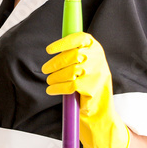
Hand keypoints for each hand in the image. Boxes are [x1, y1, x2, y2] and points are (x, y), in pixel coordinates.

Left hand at [42, 31, 130, 147]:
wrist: (101, 109)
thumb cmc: (90, 84)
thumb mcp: (87, 64)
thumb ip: (75, 53)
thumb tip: (56, 49)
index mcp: (96, 49)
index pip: (79, 38)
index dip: (63, 43)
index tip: (49, 49)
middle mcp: (98, 59)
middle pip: (72, 55)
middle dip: (55, 63)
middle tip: (45, 69)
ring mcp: (96, 73)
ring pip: (70, 71)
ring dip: (55, 76)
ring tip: (49, 81)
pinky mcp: (91, 88)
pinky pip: (69, 85)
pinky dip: (57, 88)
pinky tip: (52, 90)